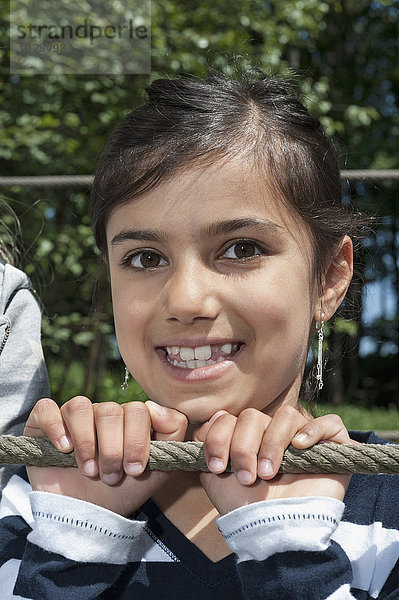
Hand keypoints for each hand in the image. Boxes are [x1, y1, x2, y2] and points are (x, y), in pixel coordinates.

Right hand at [25, 397, 187, 516]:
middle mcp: (101, 413)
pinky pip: (46, 409)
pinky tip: (63, 448)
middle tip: (111, 477)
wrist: (87, 518)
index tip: (135, 470)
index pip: (138, 410)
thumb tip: (154, 407)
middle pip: (110, 410)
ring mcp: (72, 417)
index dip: (138, 439)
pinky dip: (55, 426)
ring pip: (81, 407)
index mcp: (128, 419)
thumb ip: (172, 433)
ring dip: (87, 443)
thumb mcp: (158, 469)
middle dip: (113, 449)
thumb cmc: (122, 492)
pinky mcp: (43, 425)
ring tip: (89, 471)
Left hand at [194, 405, 352, 514]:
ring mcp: (305, 440)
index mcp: (249, 438)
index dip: (219, 438)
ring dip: (272, 443)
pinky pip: (330, 423)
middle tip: (246, 477)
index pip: (230, 418)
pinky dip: (313, 430)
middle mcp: (275, 435)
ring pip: (287, 415)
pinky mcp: (334, 449)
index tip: (218, 466)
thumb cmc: (246, 508)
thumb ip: (208, 443)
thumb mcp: (215, 476)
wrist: (274, 534)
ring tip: (269, 473)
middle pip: (254, 416)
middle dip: (243, 446)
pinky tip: (299, 447)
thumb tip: (213, 417)